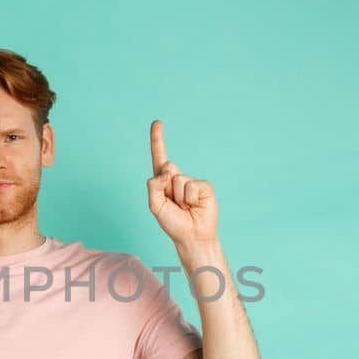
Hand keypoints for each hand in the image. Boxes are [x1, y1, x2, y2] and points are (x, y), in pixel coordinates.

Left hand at [146, 119, 217, 246]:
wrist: (192, 236)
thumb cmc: (173, 223)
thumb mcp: (155, 206)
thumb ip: (154, 186)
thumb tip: (167, 169)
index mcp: (164, 181)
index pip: (159, 157)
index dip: (157, 139)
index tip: (157, 122)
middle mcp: (177, 178)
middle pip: (167, 167)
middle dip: (166, 186)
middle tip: (174, 204)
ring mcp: (191, 182)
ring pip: (178, 180)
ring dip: (179, 198)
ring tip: (185, 208)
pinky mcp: (204, 186)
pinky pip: (191, 186)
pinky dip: (190, 199)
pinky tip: (195, 207)